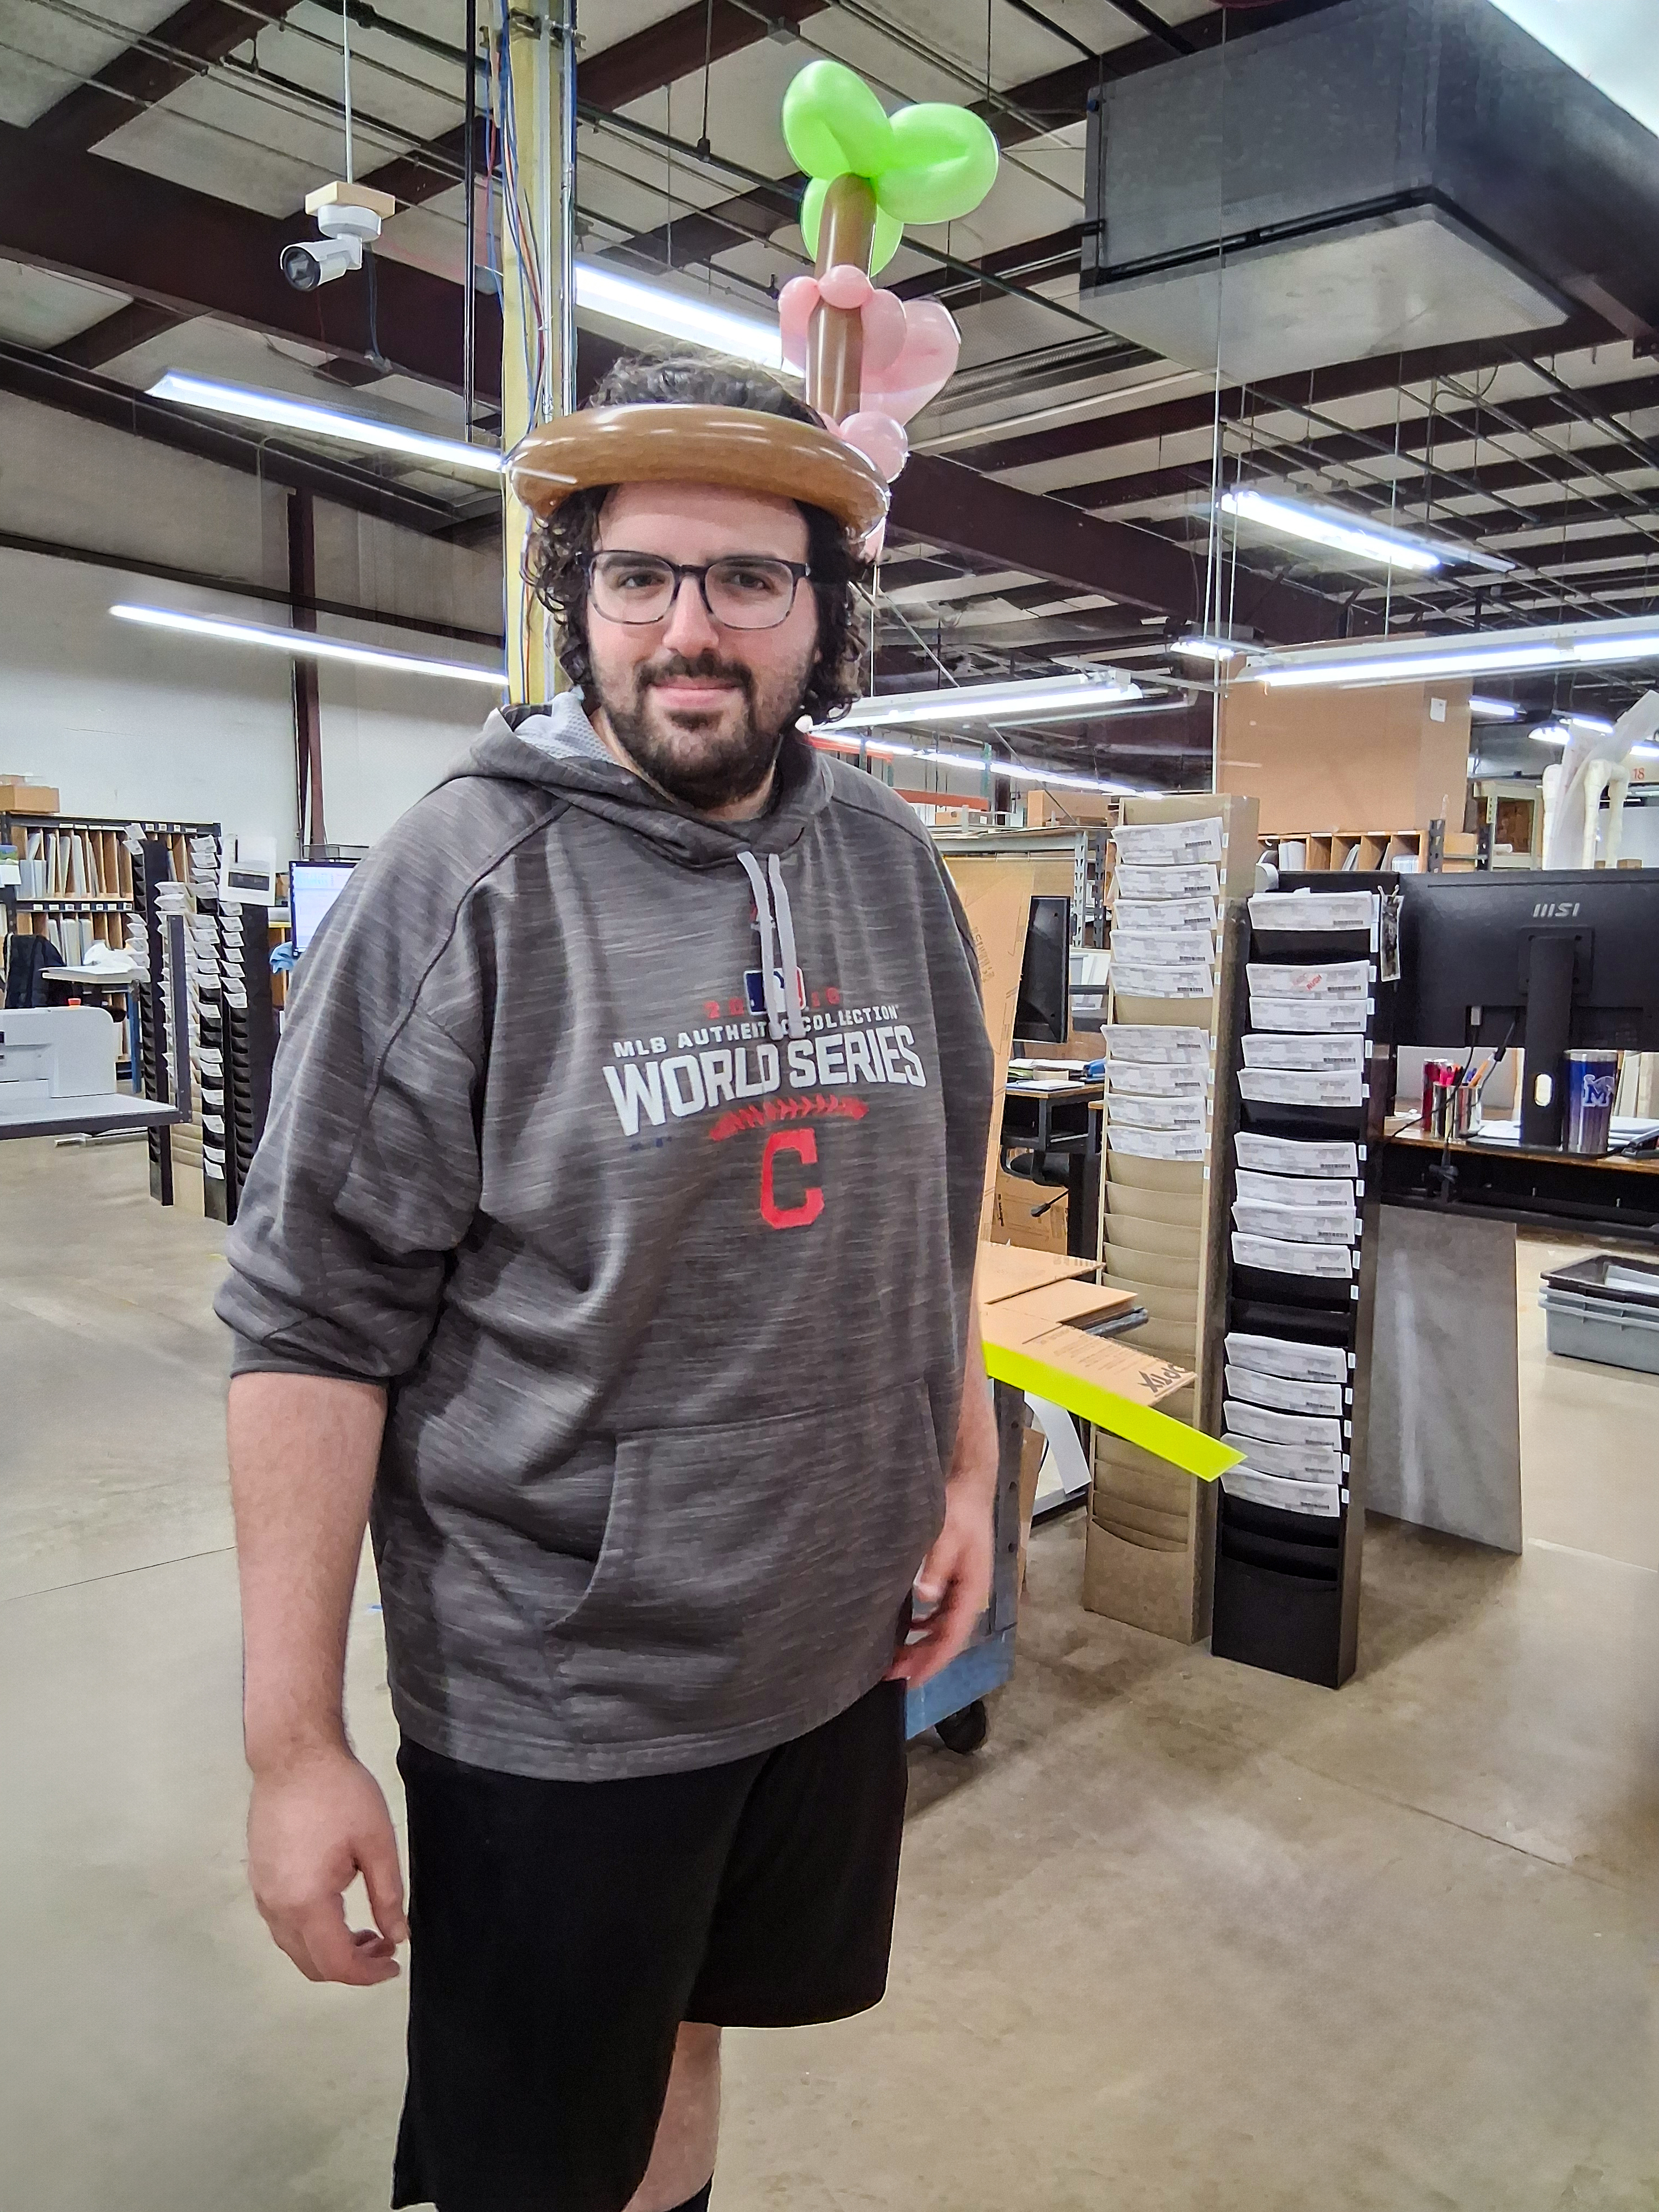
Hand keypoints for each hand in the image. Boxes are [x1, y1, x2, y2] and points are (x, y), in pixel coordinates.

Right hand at [247, 1747, 407, 1985]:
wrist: (293, 1755)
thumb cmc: (340, 1793)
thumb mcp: (376, 1842)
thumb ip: (387, 1896)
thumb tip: (398, 1936)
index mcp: (306, 1902)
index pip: (336, 1962)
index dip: (367, 1973)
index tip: (395, 1963)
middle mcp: (276, 1907)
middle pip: (310, 1963)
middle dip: (351, 1966)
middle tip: (385, 1945)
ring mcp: (262, 1894)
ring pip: (294, 1947)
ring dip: (329, 1950)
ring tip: (367, 1931)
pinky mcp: (258, 1878)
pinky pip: (283, 1925)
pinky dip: (311, 1932)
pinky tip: (337, 1908)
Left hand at [887, 1475, 994, 1687]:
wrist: (969, 1485)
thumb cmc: (959, 1509)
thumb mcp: (946, 1535)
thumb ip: (936, 1566)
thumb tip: (925, 1597)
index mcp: (973, 1590)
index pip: (953, 1636)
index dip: (933, 1661)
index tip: (911, 1680)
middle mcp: (971, 1595)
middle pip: (947, 1639)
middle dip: (922, 1661)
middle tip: (892, 1677)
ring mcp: (964, 1590)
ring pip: (943, 1629)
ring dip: (922, 1647)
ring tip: (896, 1662)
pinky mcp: (955, 1581)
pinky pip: (940, 1615)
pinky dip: (924, 1629)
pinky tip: (908, 1632)